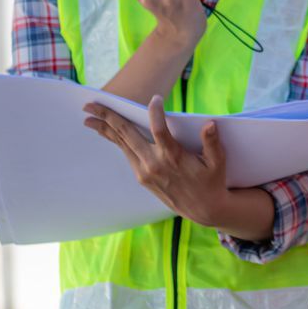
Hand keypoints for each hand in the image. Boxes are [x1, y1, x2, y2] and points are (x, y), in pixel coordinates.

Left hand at [85, 95, 241, 229]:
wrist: (203, 209)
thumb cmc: (212, 181)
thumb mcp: (218, 162)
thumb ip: (212, 142)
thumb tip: (210, 124)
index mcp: (173, 157)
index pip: (160, 130)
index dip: (156, 113)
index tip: (155, 99)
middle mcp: (154, 164)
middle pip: (126, 135)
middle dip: (108, 118)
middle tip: (90, 105)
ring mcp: (145, 172)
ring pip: (122, 144)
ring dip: (105, 129)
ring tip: (89, 118)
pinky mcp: (142, 177)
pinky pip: (126, 153)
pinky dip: (116, 140)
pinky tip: (108, 132)